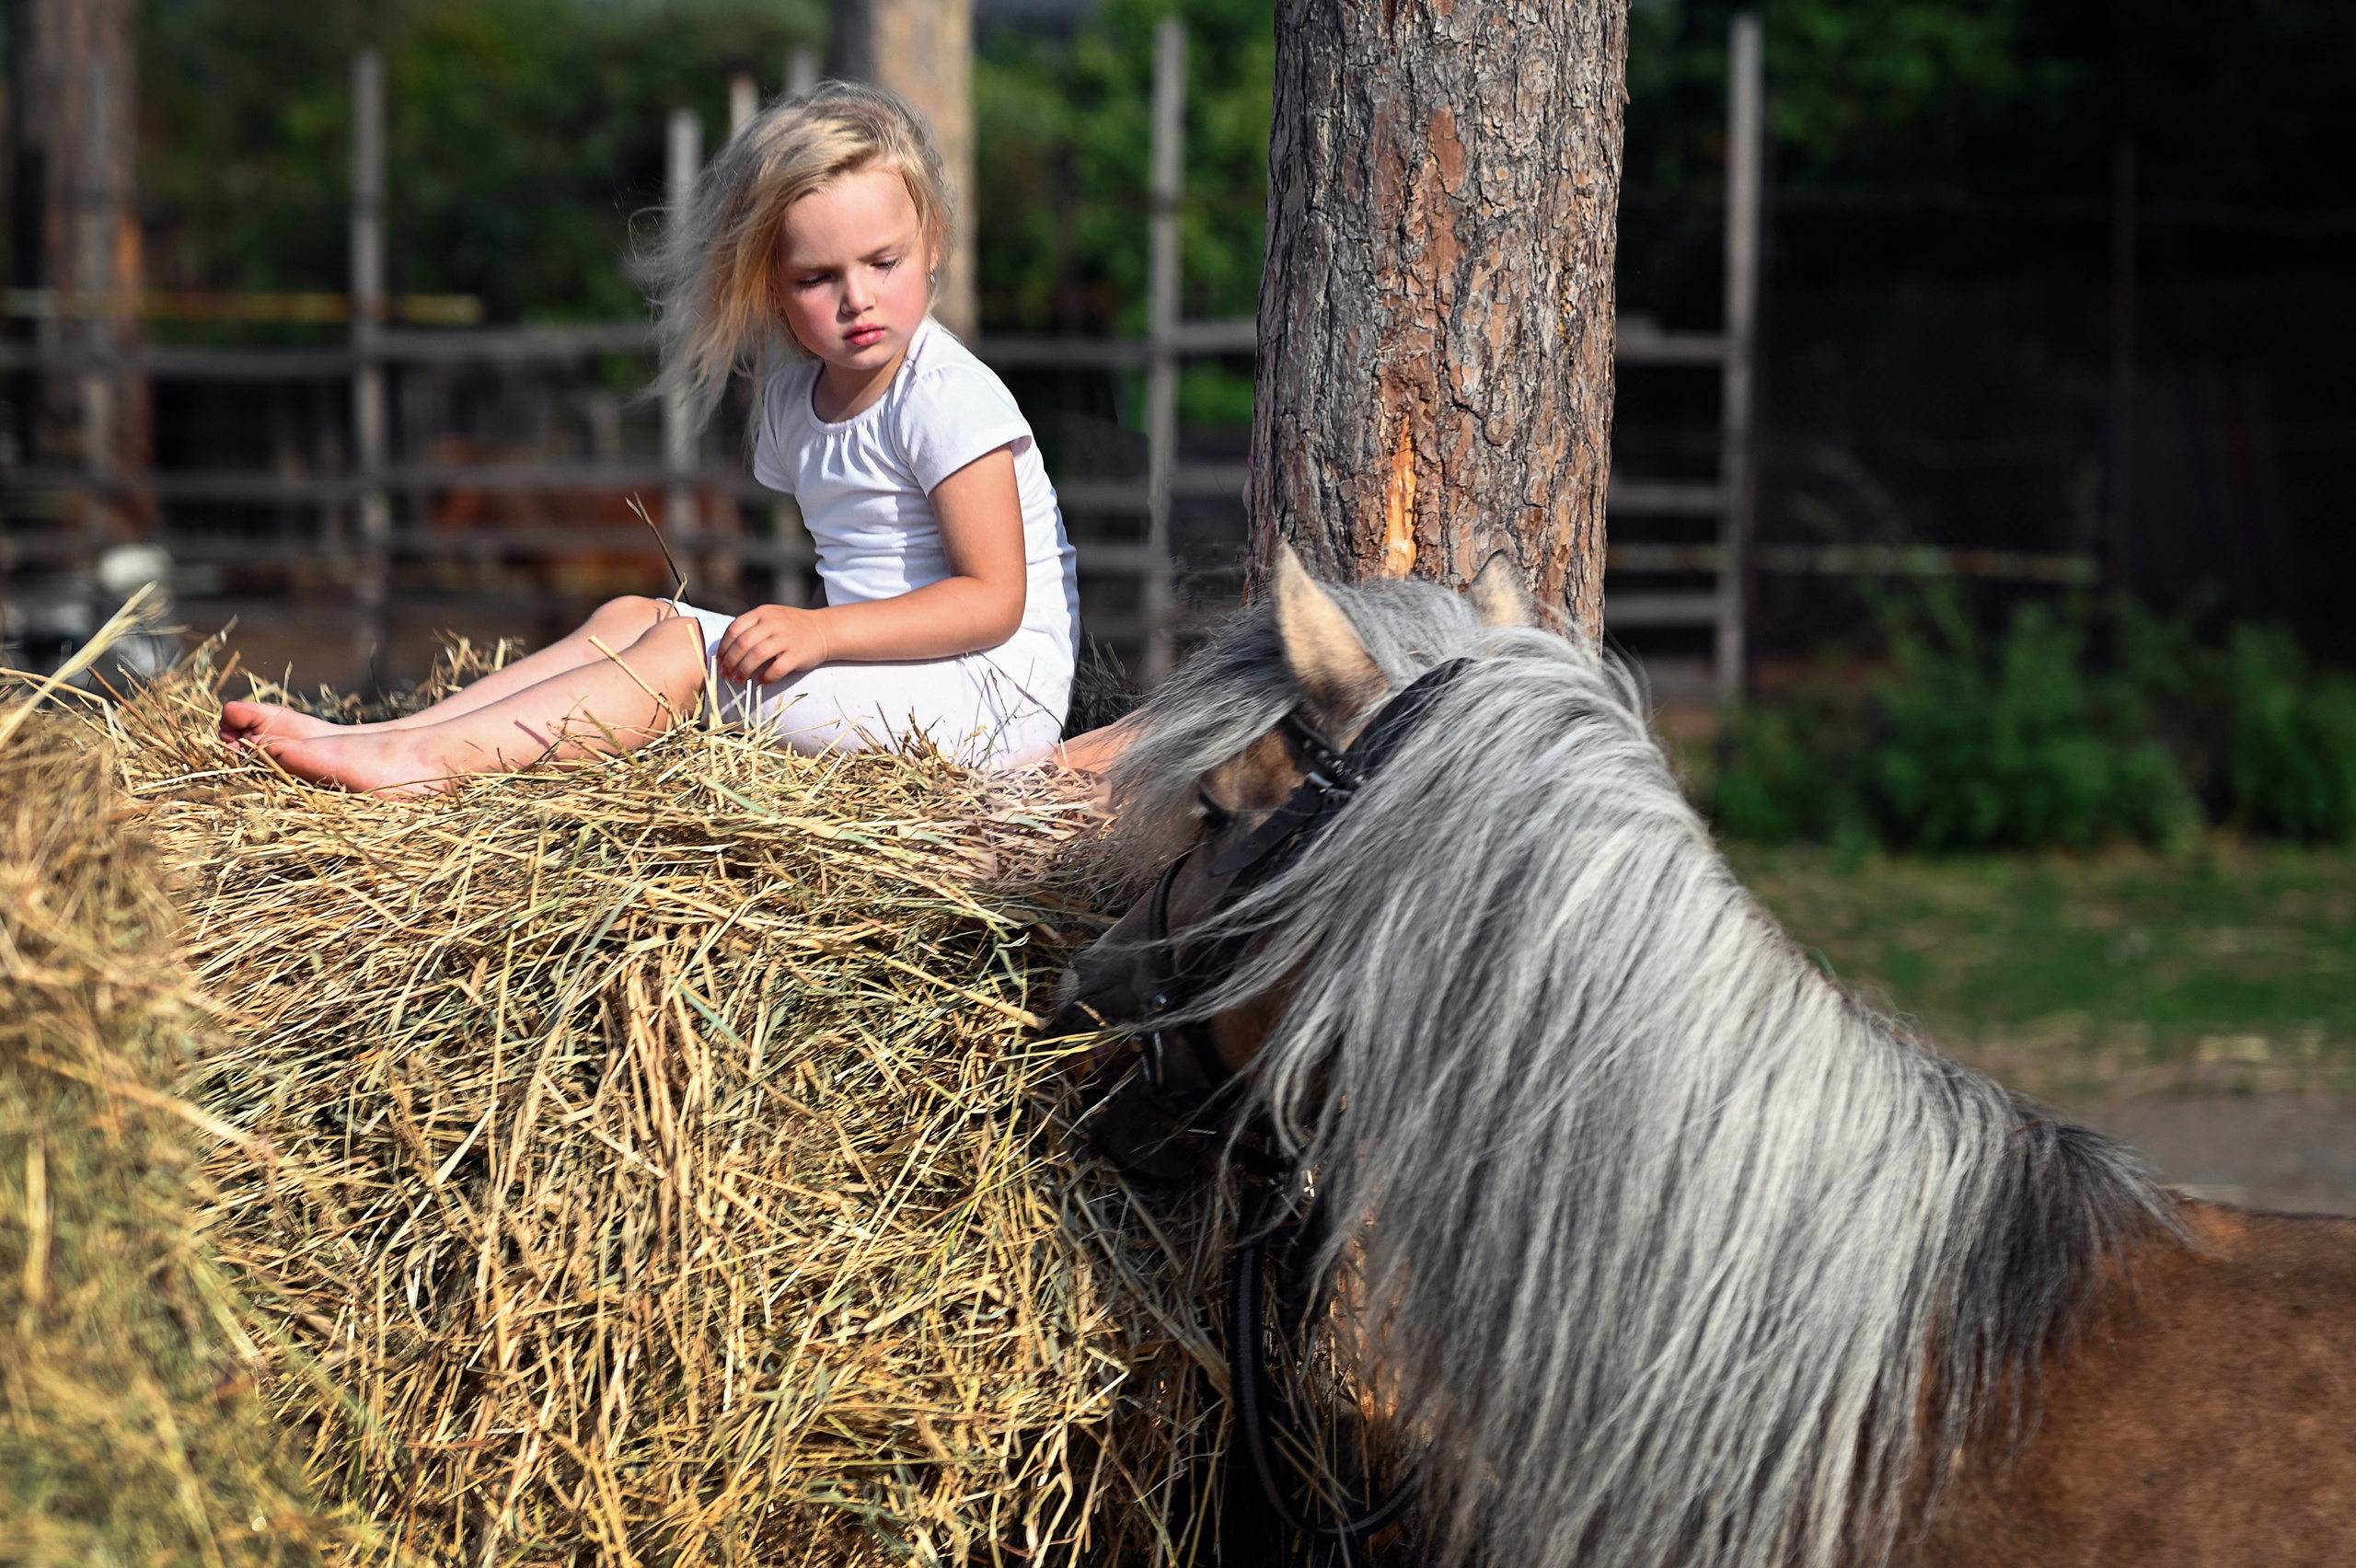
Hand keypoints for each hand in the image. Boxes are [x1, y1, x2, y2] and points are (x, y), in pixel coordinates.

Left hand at [713, 604, 832, 684]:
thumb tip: (725, 654)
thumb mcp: (770, 618)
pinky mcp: (798, 654)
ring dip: (744, 670)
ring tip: (739, 680)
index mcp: (762, 613)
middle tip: (726, 675)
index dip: (723, 647)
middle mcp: (773, 623)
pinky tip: (761, 681)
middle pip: (743, 643)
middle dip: (730, 662)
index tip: (720, 661)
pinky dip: (766, 677)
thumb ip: (750, 629)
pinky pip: (777, 668)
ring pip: (757, 655)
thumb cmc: (790, 628)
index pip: (734, 629)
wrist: (823, 630)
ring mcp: (786, 638)